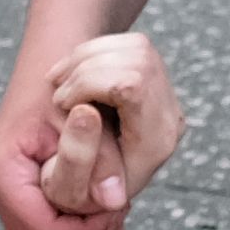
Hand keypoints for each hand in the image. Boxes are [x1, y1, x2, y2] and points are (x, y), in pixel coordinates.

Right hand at [0, 29, 149, 229]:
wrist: (49, 69)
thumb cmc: (68, 88)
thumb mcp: (87, 123)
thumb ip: (100, 160)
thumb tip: (116, 200)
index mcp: (2, 173)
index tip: (116, 211)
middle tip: (118, 214)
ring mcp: (1, 195)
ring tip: (110, 211)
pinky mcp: (14, 196)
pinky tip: (96, 212)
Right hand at [22, 32, 182, 229]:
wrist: (89, 180)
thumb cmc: (72, 183)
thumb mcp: (67, 185)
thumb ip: (77, 158)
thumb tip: (90, 125)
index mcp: (152, 147)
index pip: (130, 85)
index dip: (89, 83)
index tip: (62, 103)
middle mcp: (169, 120)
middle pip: (134, 61)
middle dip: (85, 69)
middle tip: (60, 96)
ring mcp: (168, 97)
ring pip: (134, 48)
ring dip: (87, 59)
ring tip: (64, 86)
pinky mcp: (158, 80)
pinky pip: (130, 44)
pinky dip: (94, 52)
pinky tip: (74, 76)